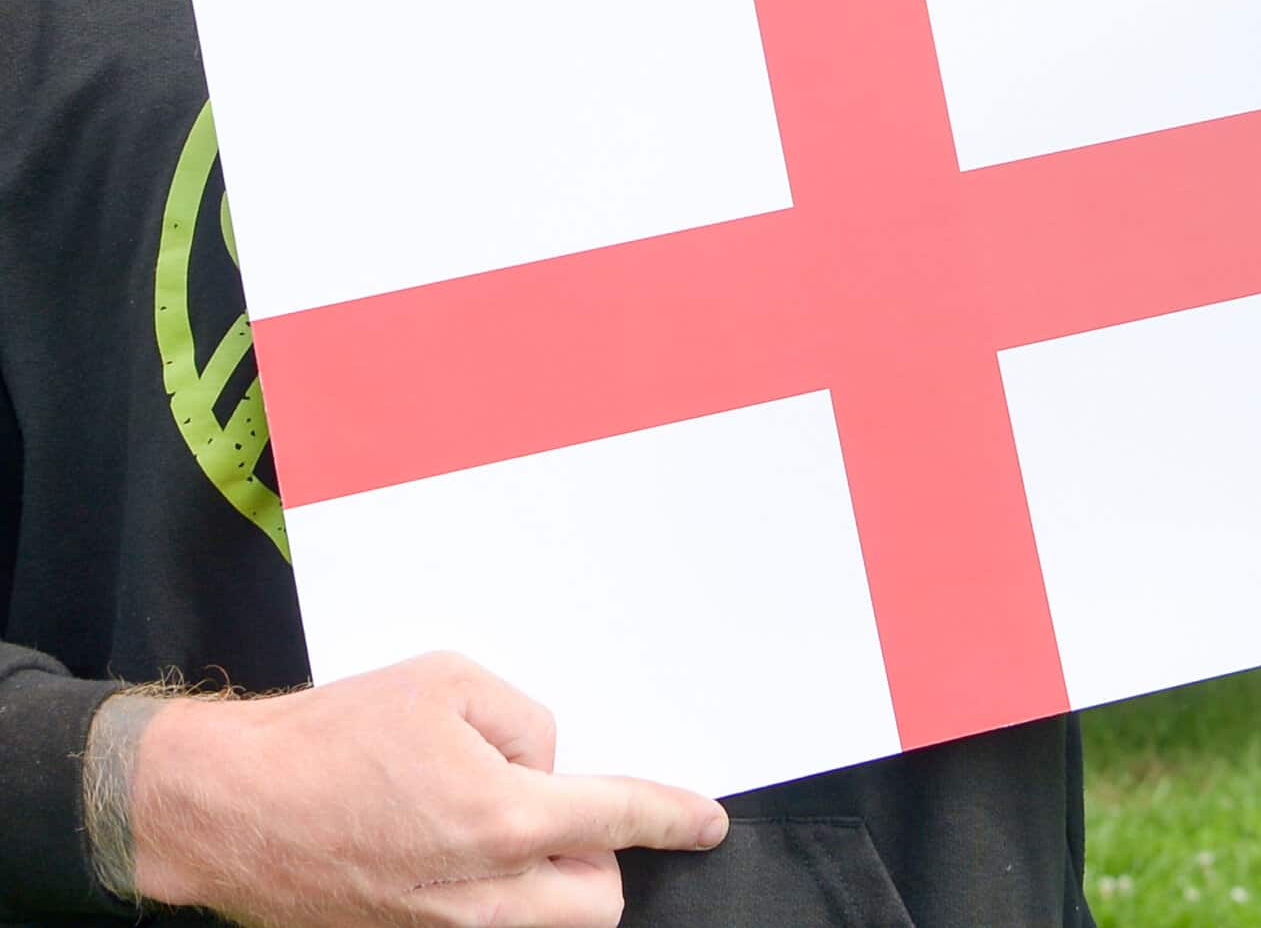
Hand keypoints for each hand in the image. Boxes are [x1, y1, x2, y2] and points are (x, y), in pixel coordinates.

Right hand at [123, 652, 726, 926]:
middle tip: (559, 809)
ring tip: (496, 826)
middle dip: (598, 858)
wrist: (225, 806)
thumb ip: (524, 723)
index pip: (616, 821)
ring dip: (546, 882)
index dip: (674, 819)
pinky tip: (449, 845)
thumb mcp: (449, 683)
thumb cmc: (329, 737)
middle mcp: (479, 896)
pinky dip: (491, 895)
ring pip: (542, 925)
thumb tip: (544, 764)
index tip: (707, 824)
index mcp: (500, 821)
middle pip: (597, 902)